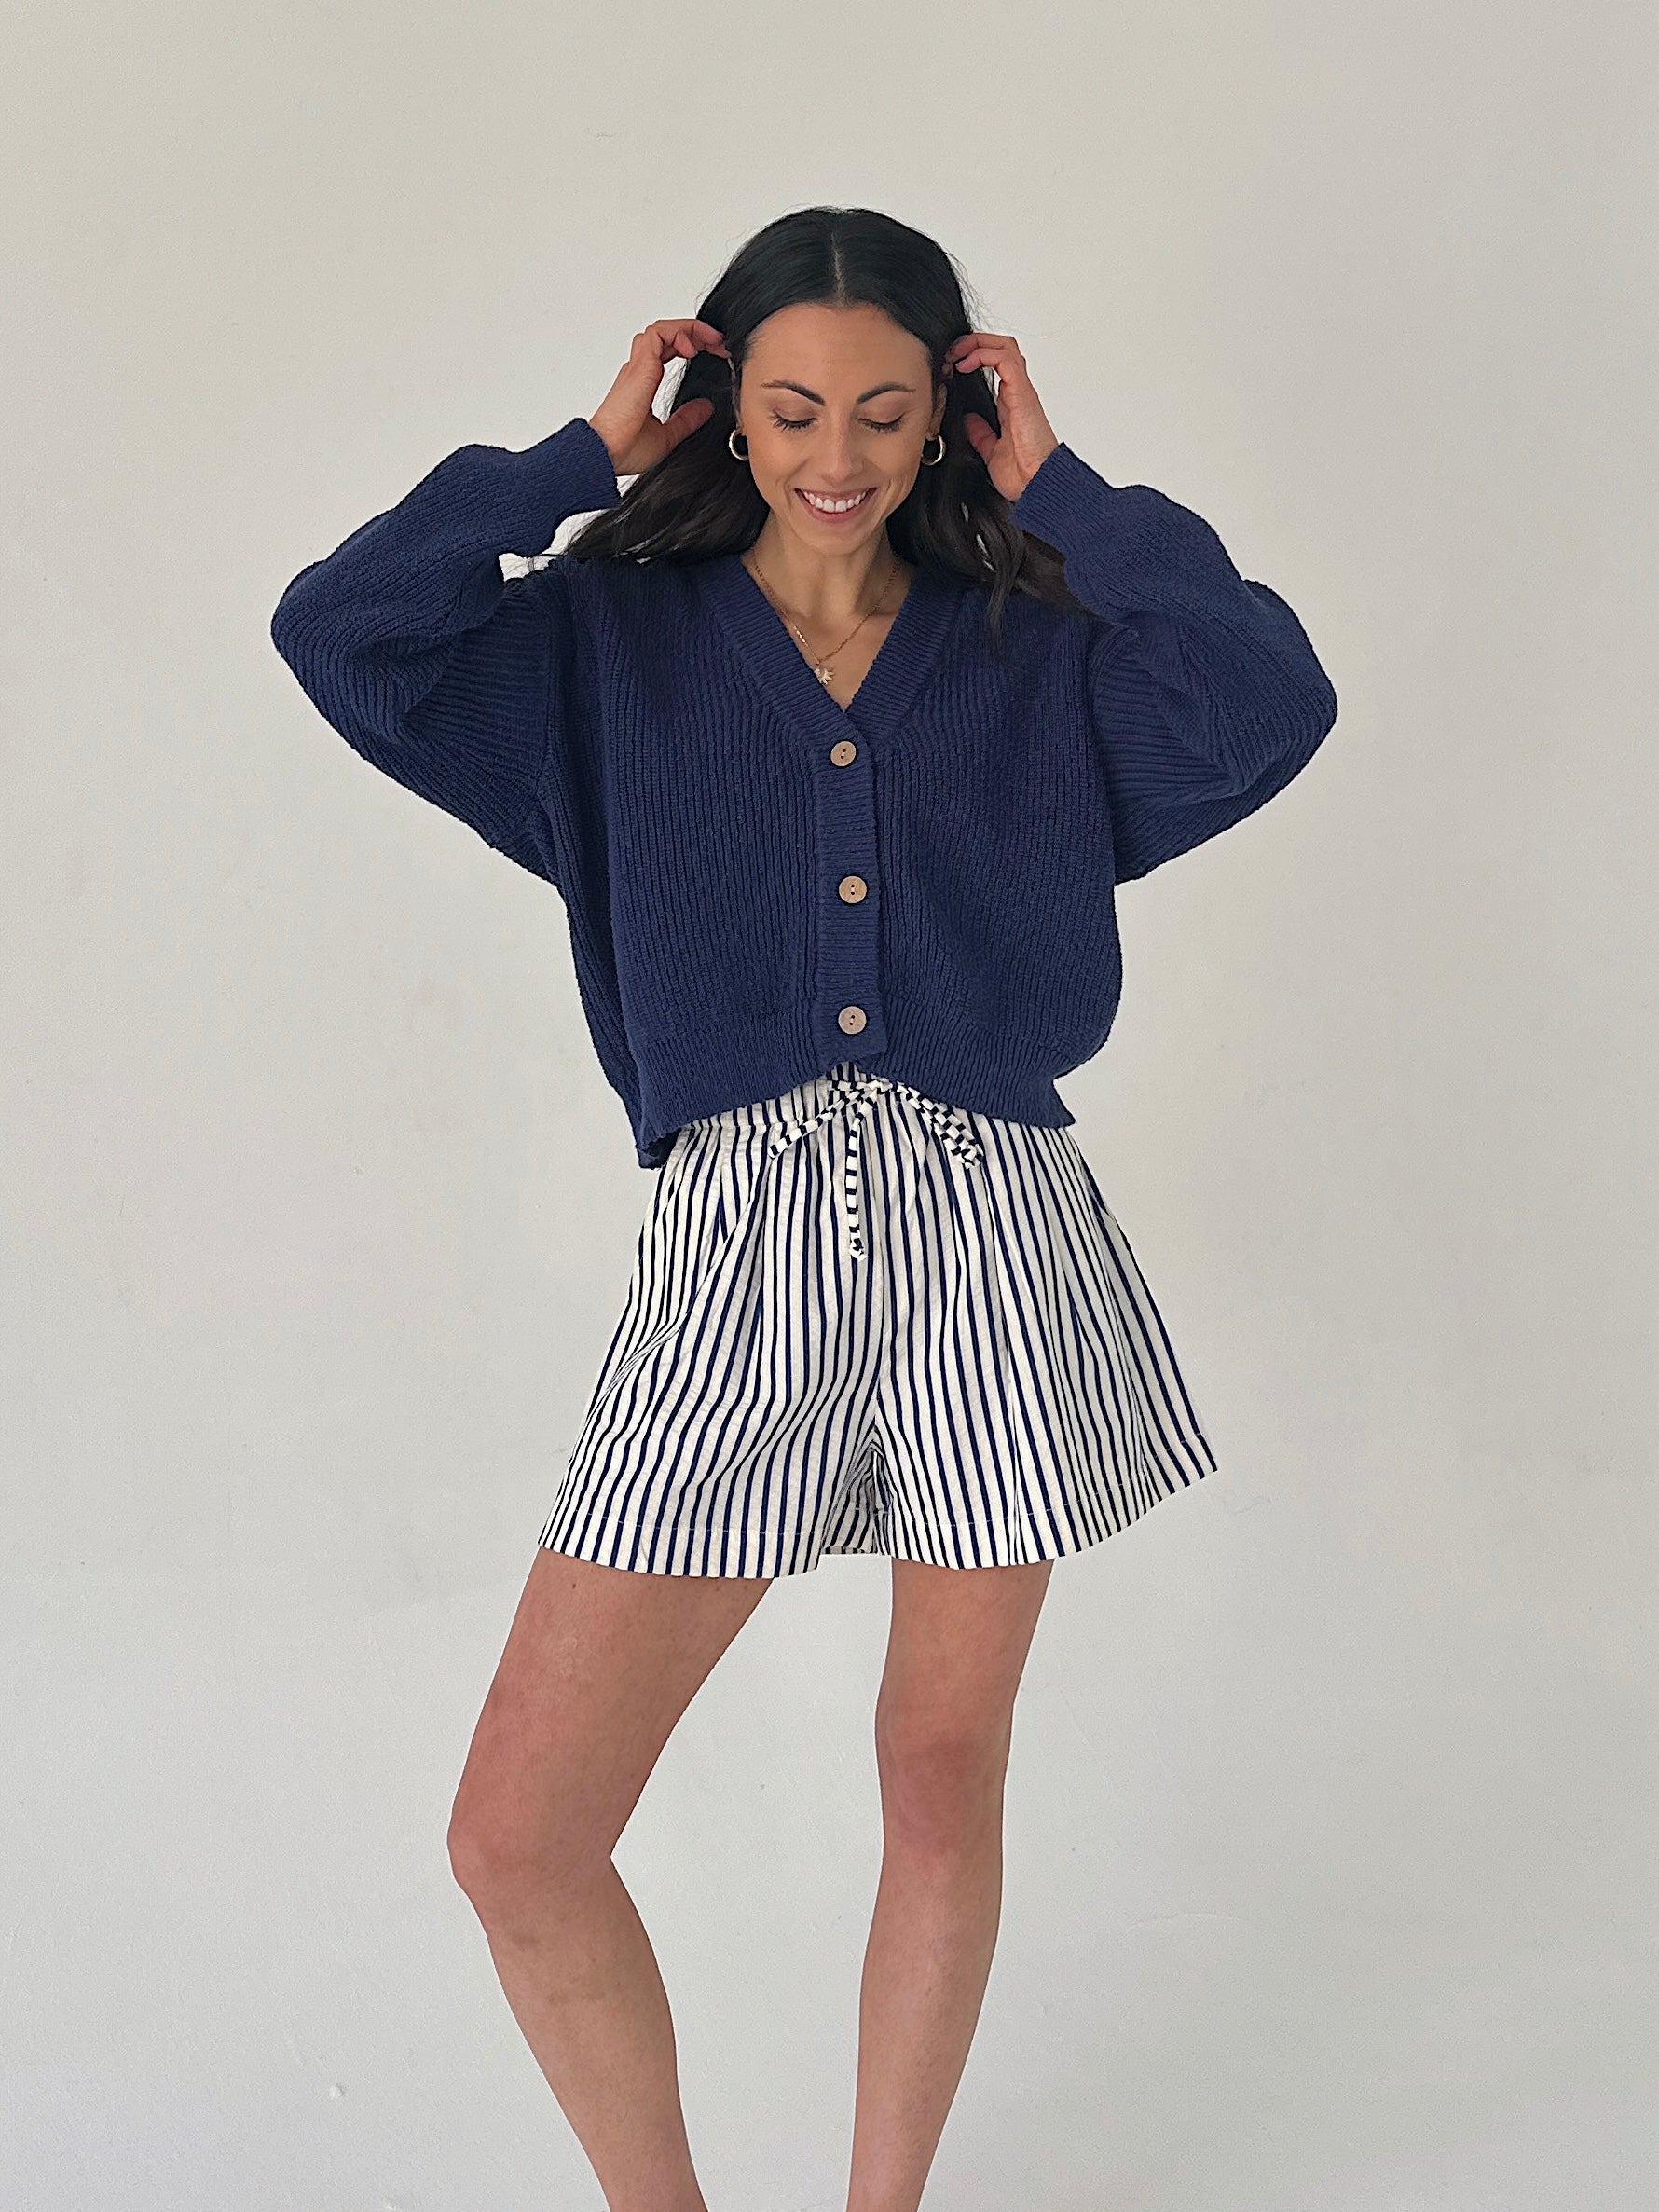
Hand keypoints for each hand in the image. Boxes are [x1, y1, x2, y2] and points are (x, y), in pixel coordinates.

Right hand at [589, 318, 729, 475]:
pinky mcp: (640, 366)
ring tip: (712, 341)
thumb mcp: (668, 435)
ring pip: (662, 328)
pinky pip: (659, 333)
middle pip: (667, 335)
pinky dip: (678, 332)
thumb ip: (686, 419)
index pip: (668, 349)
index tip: (716, 353)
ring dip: (689, 328)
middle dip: (697, 333)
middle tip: (720, 343)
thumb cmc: (625, 449)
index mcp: (644, 381)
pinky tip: (692, 348)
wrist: (607, 454)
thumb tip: (705, 407)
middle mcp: (640, 369)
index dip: (692, 345)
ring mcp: (639, 366)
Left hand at [945, 330, 1059, 502]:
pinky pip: (1005, 358)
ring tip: (955, 354)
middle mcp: (1017, 392)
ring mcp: (1020, 391)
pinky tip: (964, 364)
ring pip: (1004, 346)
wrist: (1035, 485)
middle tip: (950, 353)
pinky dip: (982, 353)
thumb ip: (980, 433)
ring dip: (976, 342)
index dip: (972, 356)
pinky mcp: (1022, 393)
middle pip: (1001, 347)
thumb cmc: (1022, 474)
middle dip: (973, 342)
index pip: (995, 363)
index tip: (949, 366)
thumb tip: (968, 421)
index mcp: (1011, 403)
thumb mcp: (990, 451)